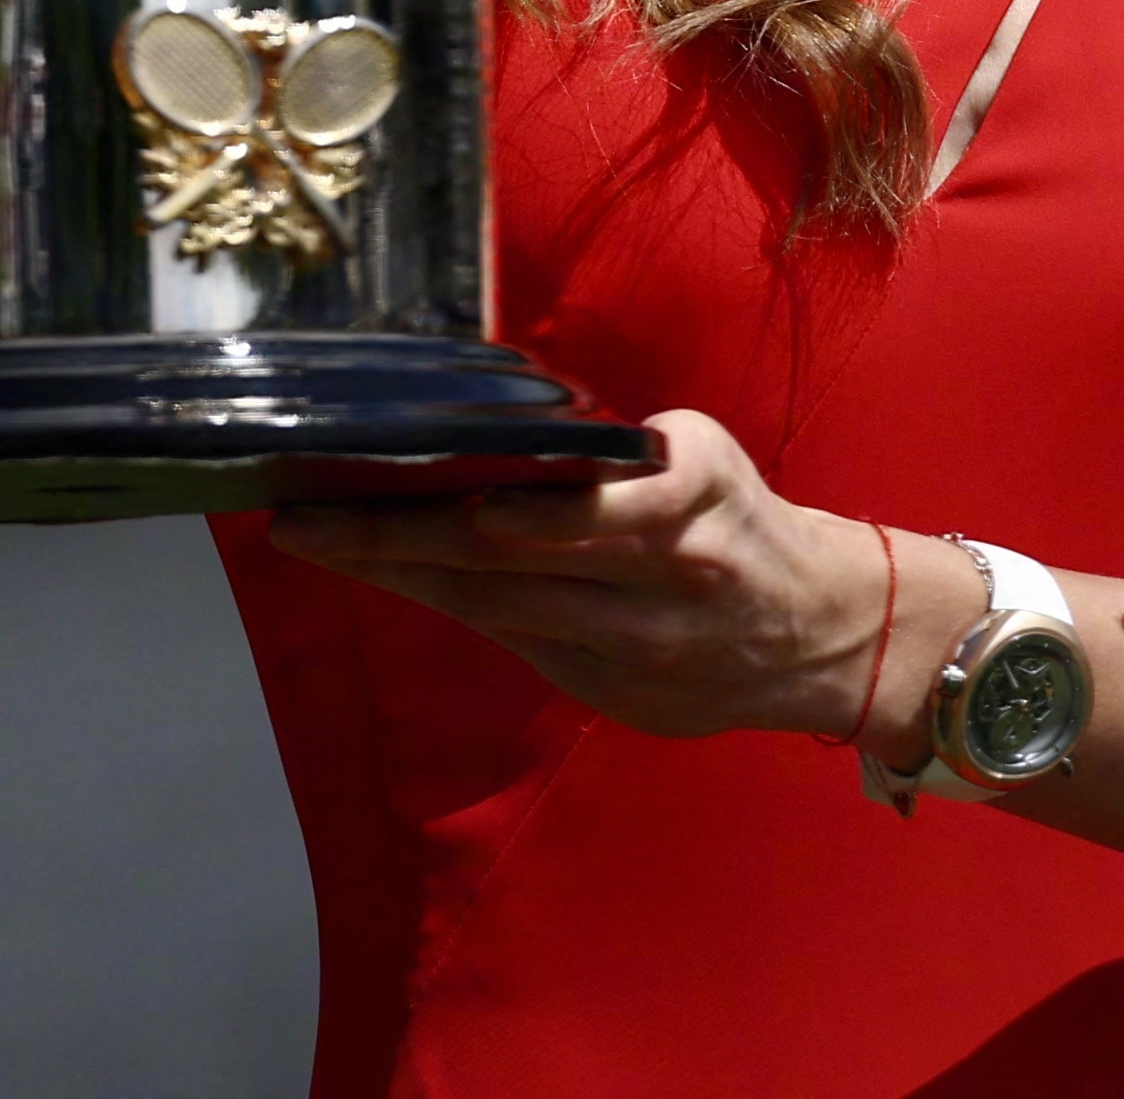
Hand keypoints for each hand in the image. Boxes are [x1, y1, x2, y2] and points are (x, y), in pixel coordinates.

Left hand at [263, 412, 908, 748]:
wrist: (826, 633)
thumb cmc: (742, 519)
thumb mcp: (695, 455)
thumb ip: (606, 454)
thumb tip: (488, 427)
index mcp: (683, 498)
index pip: (544, 497)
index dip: (450, 495)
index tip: (366, 474)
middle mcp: (655, 579)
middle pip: (497, 559)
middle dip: (387, 538)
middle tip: (296, 516)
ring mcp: (632, 648)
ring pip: (493, 608)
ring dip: (400, 575)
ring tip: (317, 540)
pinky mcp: (618, 696)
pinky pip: (518, 644)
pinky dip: (456, 607)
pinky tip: (395, 579)